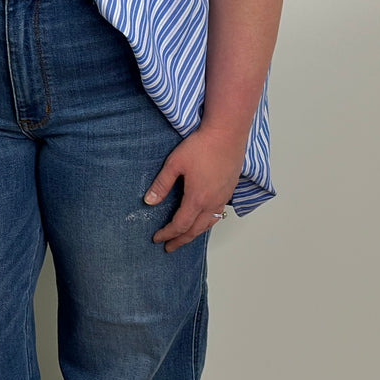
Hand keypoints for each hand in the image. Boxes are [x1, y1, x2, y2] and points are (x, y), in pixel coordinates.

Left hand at [144, 125, 244, 250]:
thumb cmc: (202, 145)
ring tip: (185, 237)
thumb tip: (149, 201)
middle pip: (195, 230)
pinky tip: (204, 219)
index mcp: (197, 198)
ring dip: (195, 233)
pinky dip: (208, 223)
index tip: (157, 238)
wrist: (227, 133)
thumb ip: (161, 184)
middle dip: (180, 240)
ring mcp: (223, 197)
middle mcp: (212, 202)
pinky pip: (218, 214)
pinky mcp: (230, 190)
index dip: (167, 234)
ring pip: (209, 224)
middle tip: (169, 247)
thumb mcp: (175, 163)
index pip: (180, 225)